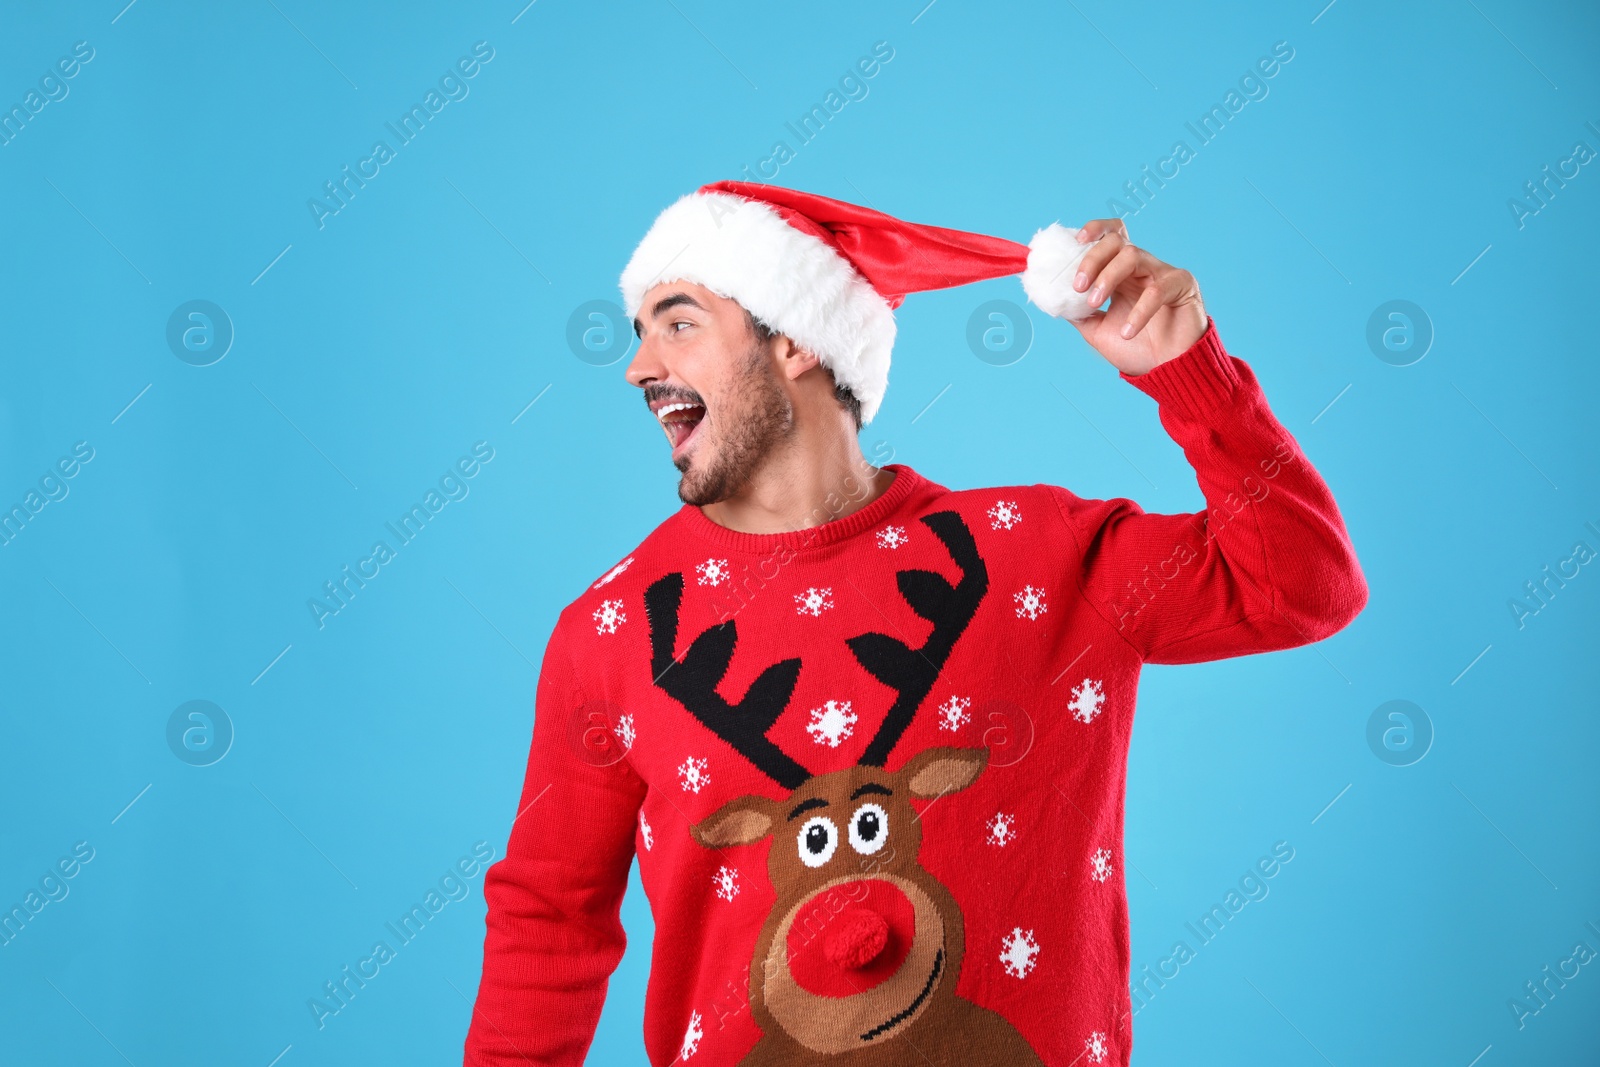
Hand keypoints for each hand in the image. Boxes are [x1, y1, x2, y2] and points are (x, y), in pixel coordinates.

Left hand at [1068, 219, 1207, 375]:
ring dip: (1108, 277)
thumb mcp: (1096, 330)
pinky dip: (1138, 310)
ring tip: (1094, 303)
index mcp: (1122, 273)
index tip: (1076, 239)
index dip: (1095, 229)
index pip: (1110, 237)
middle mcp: (1142, 267)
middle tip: (1078, 286)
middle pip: (1117, 241)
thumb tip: (1053, 299)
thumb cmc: (1135, 349)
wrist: (1166, 371)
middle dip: (1092, 259)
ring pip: (1132, 255)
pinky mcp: (1182, 286)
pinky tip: (1127, 332)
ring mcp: (1163, 273)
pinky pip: (1157, 289)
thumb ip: (1076, 313)